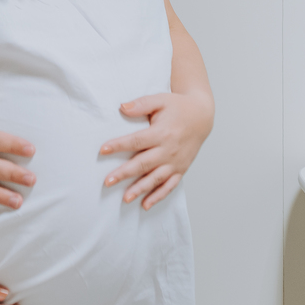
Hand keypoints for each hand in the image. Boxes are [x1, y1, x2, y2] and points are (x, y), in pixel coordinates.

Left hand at [100, 91, 213, 208]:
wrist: (202, 116)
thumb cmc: (178, 107)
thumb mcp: (160, 100)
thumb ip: (141, 104)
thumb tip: (122, 108)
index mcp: (162, 133)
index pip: (136, 141)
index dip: (119, 146)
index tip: (103, 150)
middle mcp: (169, 150)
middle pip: (143, 164)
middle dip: (124, 173)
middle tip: (108, 181)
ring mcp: (176, 162)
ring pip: (156, 179)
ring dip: (140, 189)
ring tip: (125, 198)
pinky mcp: (181, 169)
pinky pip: (169, 186)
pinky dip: (158, 196)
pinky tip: (145, 204)